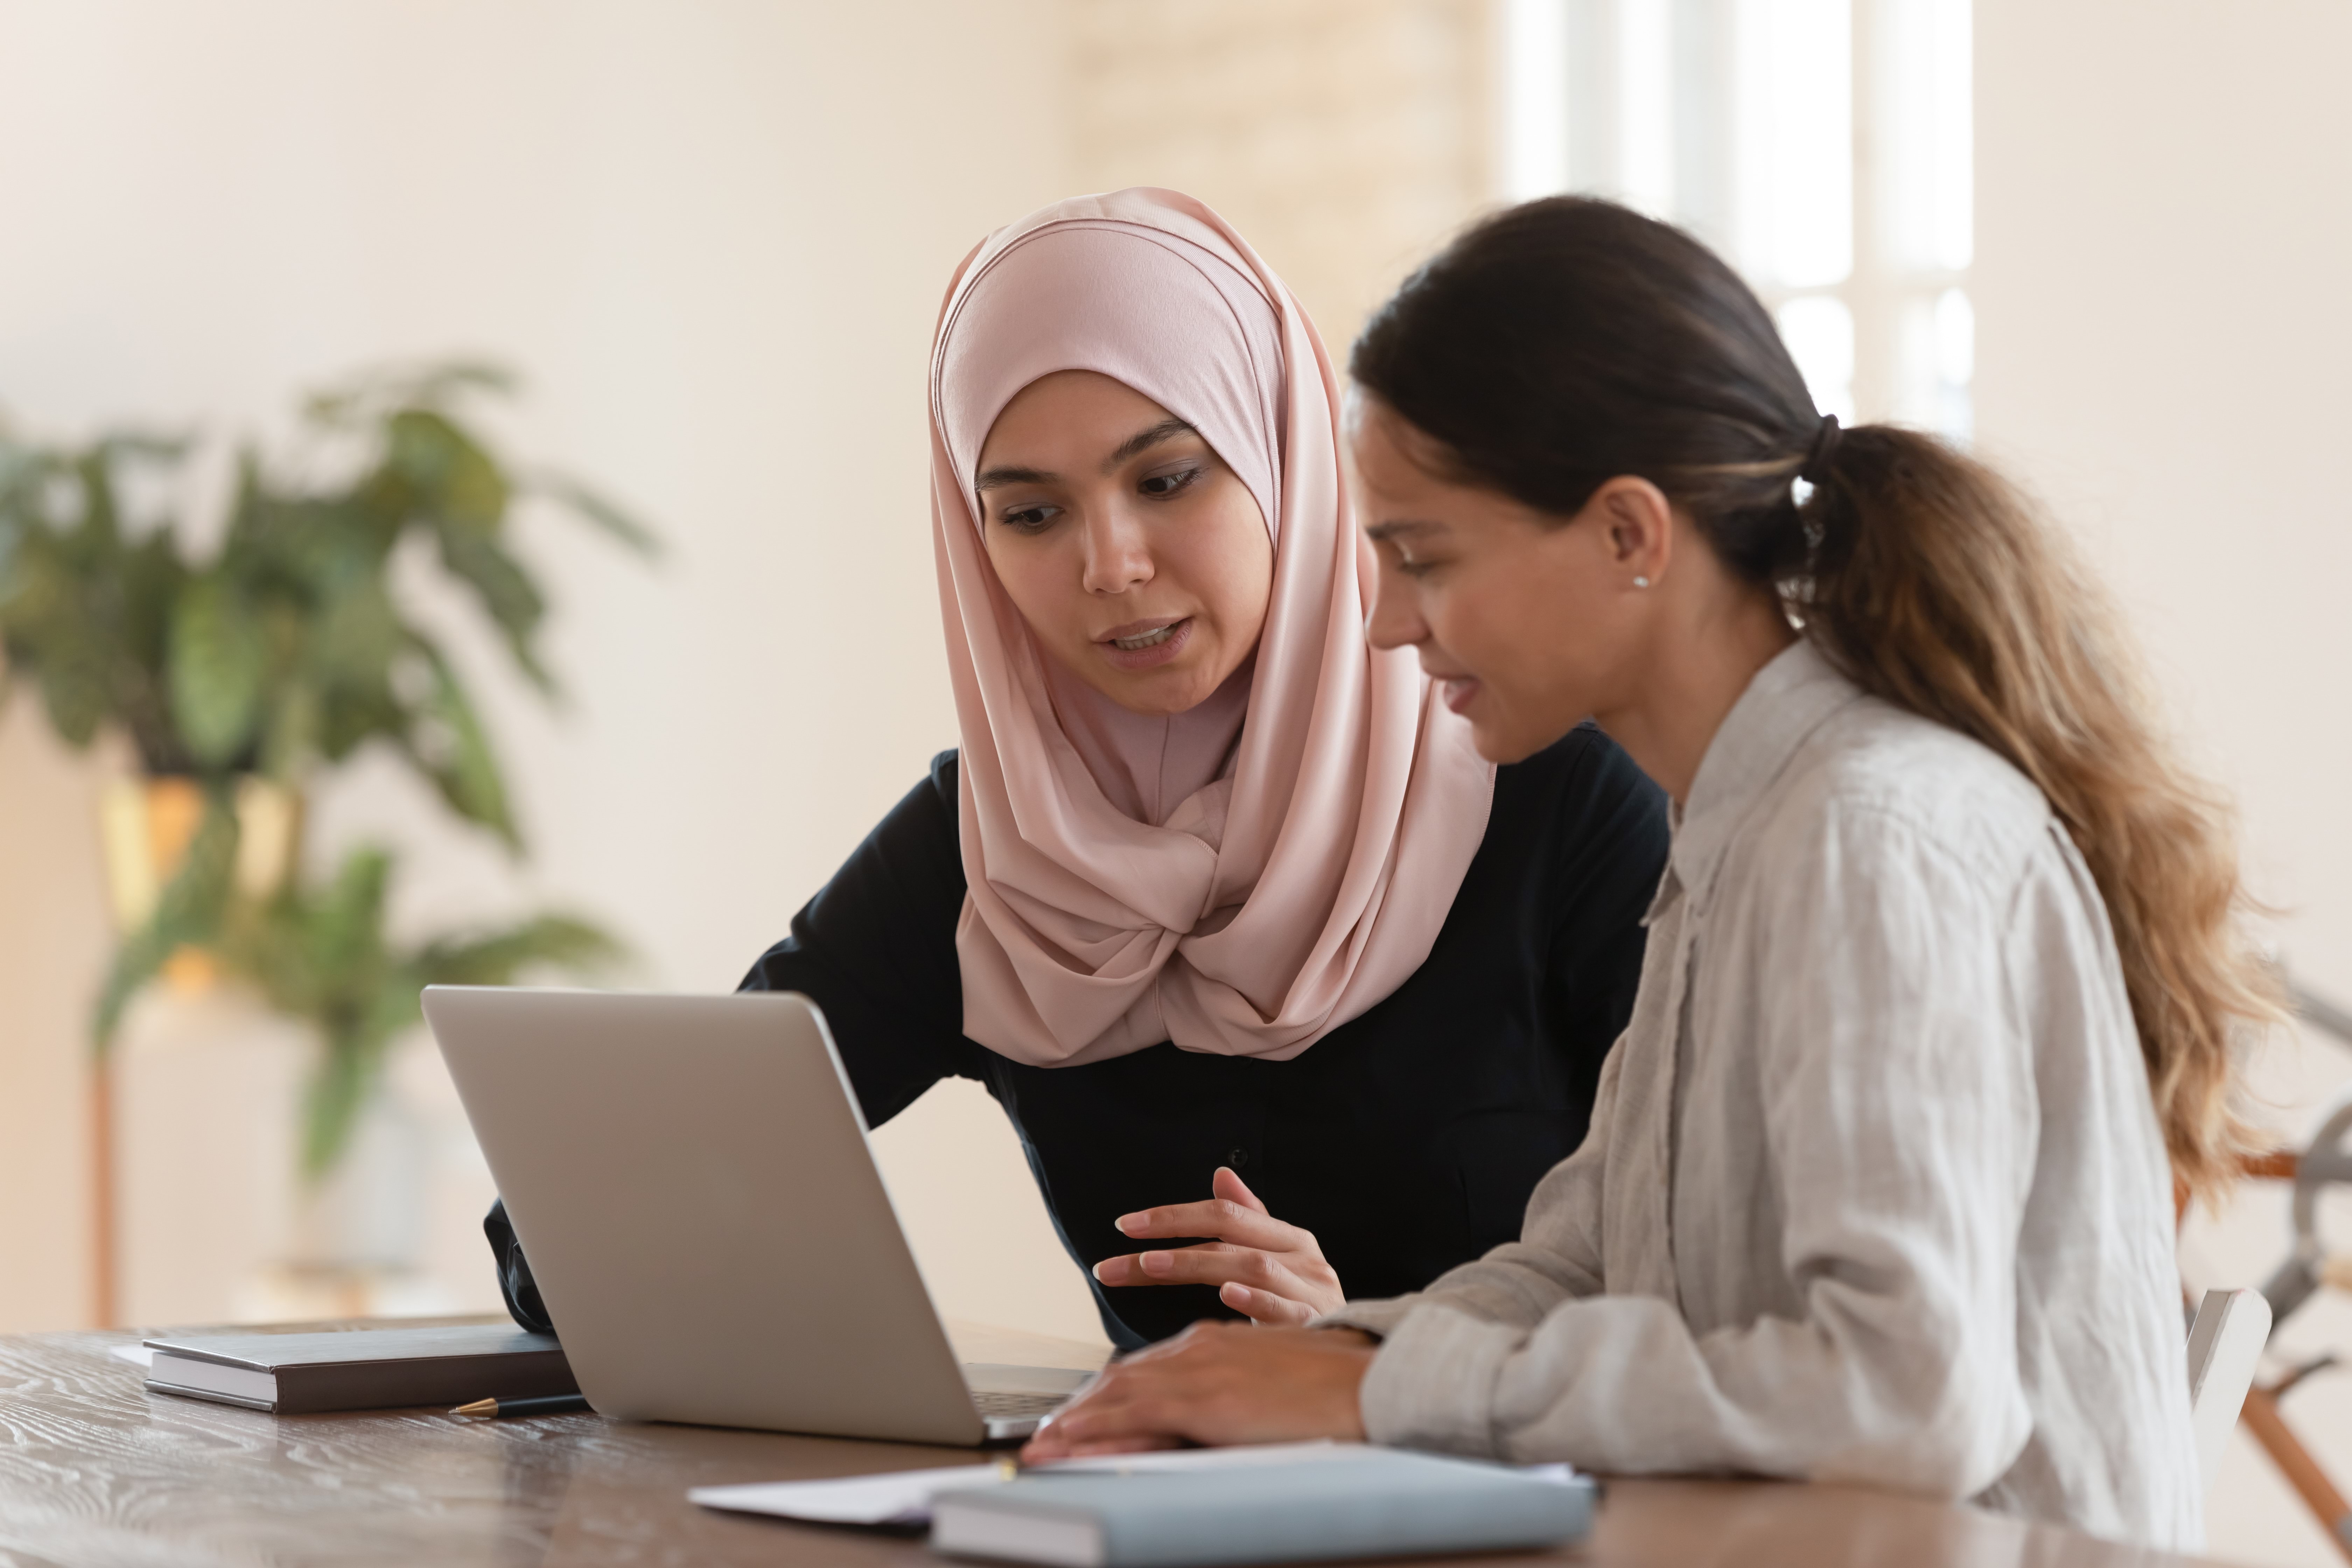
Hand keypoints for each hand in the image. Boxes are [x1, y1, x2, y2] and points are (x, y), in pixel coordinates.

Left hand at [1021, 1322, 1376, 1460]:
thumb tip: (1210, 1406)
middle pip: (1122, 1376)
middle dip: (1080, 1408)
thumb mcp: (1268, 1376)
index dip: (1106, 1393)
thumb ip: (1232, 1381)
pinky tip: (1072, 1443)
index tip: (1079, 1415)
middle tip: (1047, 1434)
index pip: (1144, 1368)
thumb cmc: (1328, 1386)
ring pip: (1118, 1391)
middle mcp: (1199, 1347)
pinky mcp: (1203, 1396)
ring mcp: (1199, 1369)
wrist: (1365, 1379)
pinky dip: (1097, 1428)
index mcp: (1214, 1342)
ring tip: (1045, 1444)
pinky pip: (1134, 1414)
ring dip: (1077, 1420)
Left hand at [1091, 1167, 1344, 1324]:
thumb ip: (1250, 1219)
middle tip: (1117, 1261)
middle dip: (1168, 1243)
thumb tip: (1221, 1173)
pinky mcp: (1318, 1324)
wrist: (1359, 1355)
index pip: (1225, 1214)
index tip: (1124, 1226)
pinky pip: (1286, 1308)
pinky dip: (1257, 1300)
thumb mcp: (1279, 1258)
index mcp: (1290, 1237)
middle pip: (1229, 1238)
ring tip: (1152, 1267)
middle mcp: (1302, 1256)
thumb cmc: (1307, 1305)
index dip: (1174, 1216)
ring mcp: (1312, 1290)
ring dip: (1198, 1265)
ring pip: (1251, 1267)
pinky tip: (1228, 1295)